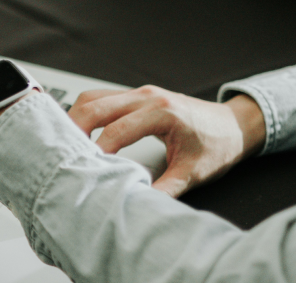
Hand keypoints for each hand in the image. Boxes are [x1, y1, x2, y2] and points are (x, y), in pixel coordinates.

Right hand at [68, 85, 264, 196]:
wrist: (235, 124)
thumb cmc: (218, 144)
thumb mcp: (193, 172)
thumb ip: (164, 189)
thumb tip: (136, 204)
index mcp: (162, 112)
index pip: (116, 129)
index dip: (97, 150)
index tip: (83, 168)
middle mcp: (147, 96)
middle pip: (95, 106)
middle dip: (74, 128)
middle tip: (60, 153)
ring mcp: (140, 93)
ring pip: (93, 97)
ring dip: (75, 117)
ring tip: (65, 142)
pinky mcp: (135, 96)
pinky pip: (101, 98)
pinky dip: (85, 113)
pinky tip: (79, 132)